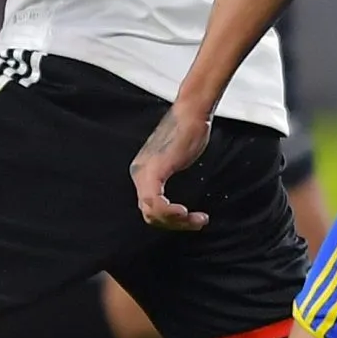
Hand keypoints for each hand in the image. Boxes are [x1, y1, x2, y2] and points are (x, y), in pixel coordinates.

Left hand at [130, 99, 214, 230]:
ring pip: (152, 212)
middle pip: (150, 215)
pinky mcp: (155, 169)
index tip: (192, 220)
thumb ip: (168, 178)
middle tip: (198, 221)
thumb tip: (175, 200)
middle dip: (175, 225)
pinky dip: (169, 212)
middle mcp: (138, 173)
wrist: (192, 112)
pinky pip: (154, 201)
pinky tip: (184, 212)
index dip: (170, 221)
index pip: (149, 209)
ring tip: (197, 219)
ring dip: (176, 221)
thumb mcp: (175, 161)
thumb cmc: (188, 132)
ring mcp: (144, 171)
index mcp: (142, 172)